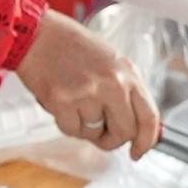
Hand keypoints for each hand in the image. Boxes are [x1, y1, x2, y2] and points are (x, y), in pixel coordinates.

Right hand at [16, 11, 161, 156]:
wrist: (38, 34)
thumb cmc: (72, 46)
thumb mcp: (111, 63)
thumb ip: (126, 93)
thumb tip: (138, 129)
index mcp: (128, 73)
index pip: (149, 117)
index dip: (146, 141)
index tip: (137, 152)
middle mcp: (113, 83)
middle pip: (124, 132)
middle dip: (112, 139)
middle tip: (100, 133)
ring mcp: (88, 93)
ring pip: (95, 134)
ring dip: (85, 128)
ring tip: (75, 103)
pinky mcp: (63, 101)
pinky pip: (72, 131)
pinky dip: (66, 124)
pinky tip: (62, 104)